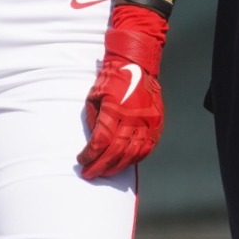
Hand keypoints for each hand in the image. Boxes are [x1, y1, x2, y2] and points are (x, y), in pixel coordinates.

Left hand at [77, 26, 165, 179]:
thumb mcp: (94, 95)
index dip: (90, 155)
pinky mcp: (157, 124)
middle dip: (100, 166)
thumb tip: (94, 143)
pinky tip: (124, 163)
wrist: (137, 64)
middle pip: (116, 151)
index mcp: (115, 108)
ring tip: (104, 172)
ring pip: (132, 153)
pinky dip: (134, 159)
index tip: (81, 160)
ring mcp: (148, 122)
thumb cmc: (112, 78)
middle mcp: (134, 117)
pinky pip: (146, 148)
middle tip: (88, 174)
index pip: (101, 141)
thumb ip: (94, 119)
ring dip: (117, 167)